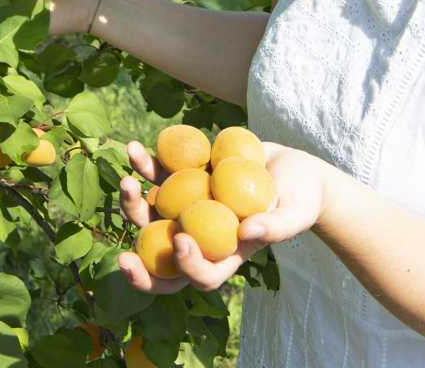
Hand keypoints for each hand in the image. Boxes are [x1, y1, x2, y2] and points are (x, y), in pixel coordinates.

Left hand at [116, 141, 334, 292]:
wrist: (291, 167)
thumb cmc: (301, 195)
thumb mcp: (298, 211)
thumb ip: (278, 226)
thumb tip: (248, 231)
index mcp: (228, 255)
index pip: (203, 276)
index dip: (188, 268)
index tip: (182, 243)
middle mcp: (201, 238)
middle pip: (165, 261)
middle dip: (140, 267)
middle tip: (123, 258)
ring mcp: (187, 211)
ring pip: (149, 218)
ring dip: (132, 205)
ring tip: (127, 183)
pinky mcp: (182, 182)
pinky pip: (156, 178)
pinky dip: (144, 165)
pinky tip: (135, 148)